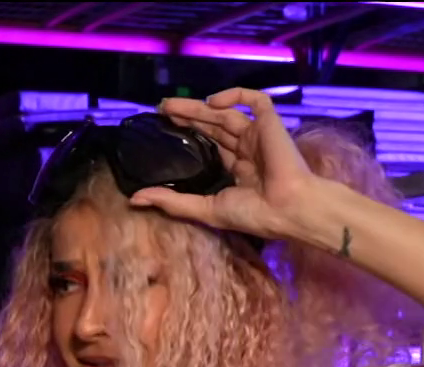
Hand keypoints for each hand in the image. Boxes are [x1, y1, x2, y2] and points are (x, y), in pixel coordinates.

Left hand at [133, 88, 325, 242]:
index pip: (208, 144)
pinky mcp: (271, 123)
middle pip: (212, 126)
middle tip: (161, 109)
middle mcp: (247, 148)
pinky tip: (212, 102)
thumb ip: (172, 202)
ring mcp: (258, 135)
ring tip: (170, 106)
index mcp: (237, 168)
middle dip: (187, 116)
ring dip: (198, 106)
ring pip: (225, 113)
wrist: (288, 208)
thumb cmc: (254, 213)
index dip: (188, 133)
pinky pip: (256, 100)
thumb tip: (135, 200)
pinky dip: (234, 96)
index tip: (163, 127)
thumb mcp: (205, 209)